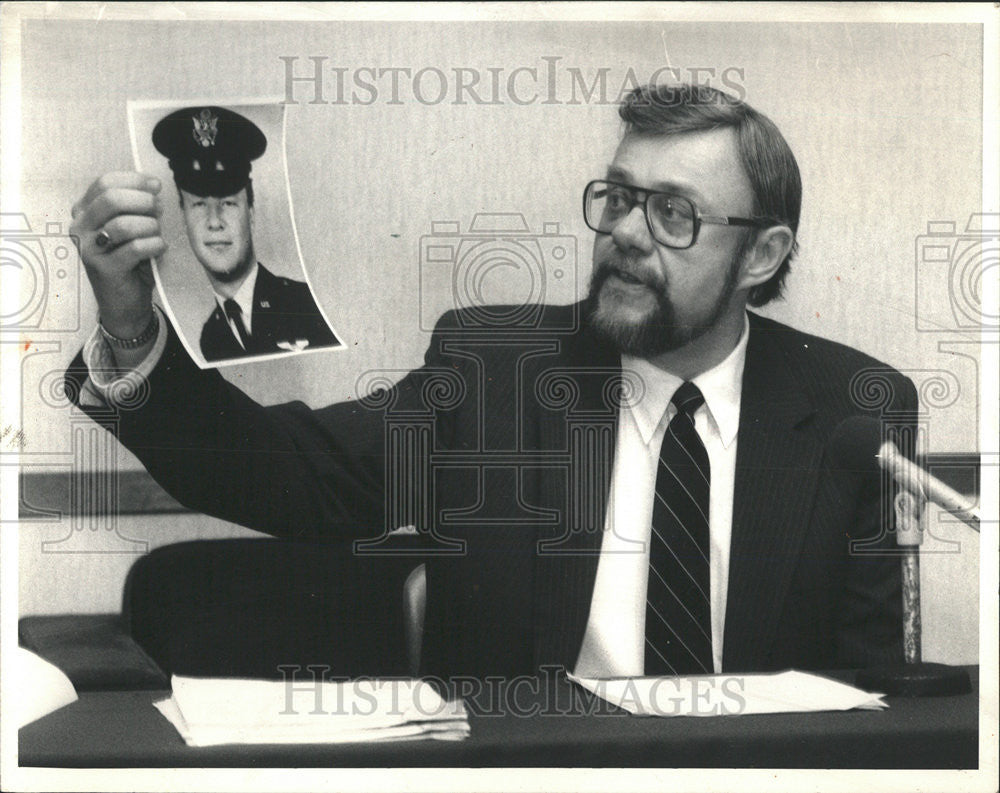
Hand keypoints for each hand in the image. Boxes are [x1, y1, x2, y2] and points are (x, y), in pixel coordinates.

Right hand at [70, 172, 166, 337]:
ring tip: (157, 234)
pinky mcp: (103, 268)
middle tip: (159, 211)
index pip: (105, 183)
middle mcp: (79, 227)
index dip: (134, 180)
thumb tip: (153, 186)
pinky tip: (159, 248)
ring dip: (151, 226)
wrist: (124, 302)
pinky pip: (136, 248)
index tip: (155, 186)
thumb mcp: (130, 227)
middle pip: (112, 199)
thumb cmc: (130, 260)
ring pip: (125, 224)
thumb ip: (135, 206)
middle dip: (143, 202)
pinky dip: (154, 245)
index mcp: (83, 211)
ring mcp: (89, 249)